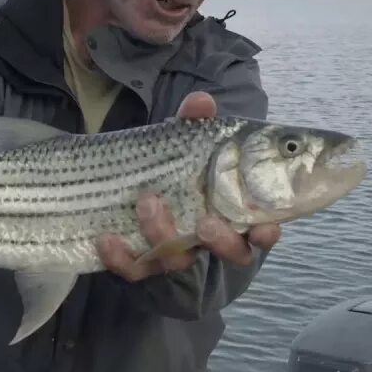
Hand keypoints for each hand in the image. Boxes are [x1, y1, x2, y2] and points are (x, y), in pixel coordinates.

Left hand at [96, 91, 281, 281]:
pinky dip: (121, 258)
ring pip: (178, 260)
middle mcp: (210, 238)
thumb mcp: (185, 143)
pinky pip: (135, 269)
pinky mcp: (143, 264)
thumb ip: (195, 124)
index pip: (259, 232)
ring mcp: (177, 253)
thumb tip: (201, 102)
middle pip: (229, 253)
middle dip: (221, 242)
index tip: (264, 229)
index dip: (266, 235)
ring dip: (164, 235)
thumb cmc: (177, 167)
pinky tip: (106, 239)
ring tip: (148, 203)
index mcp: (232, 213)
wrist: (134, 190)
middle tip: (206, 222)